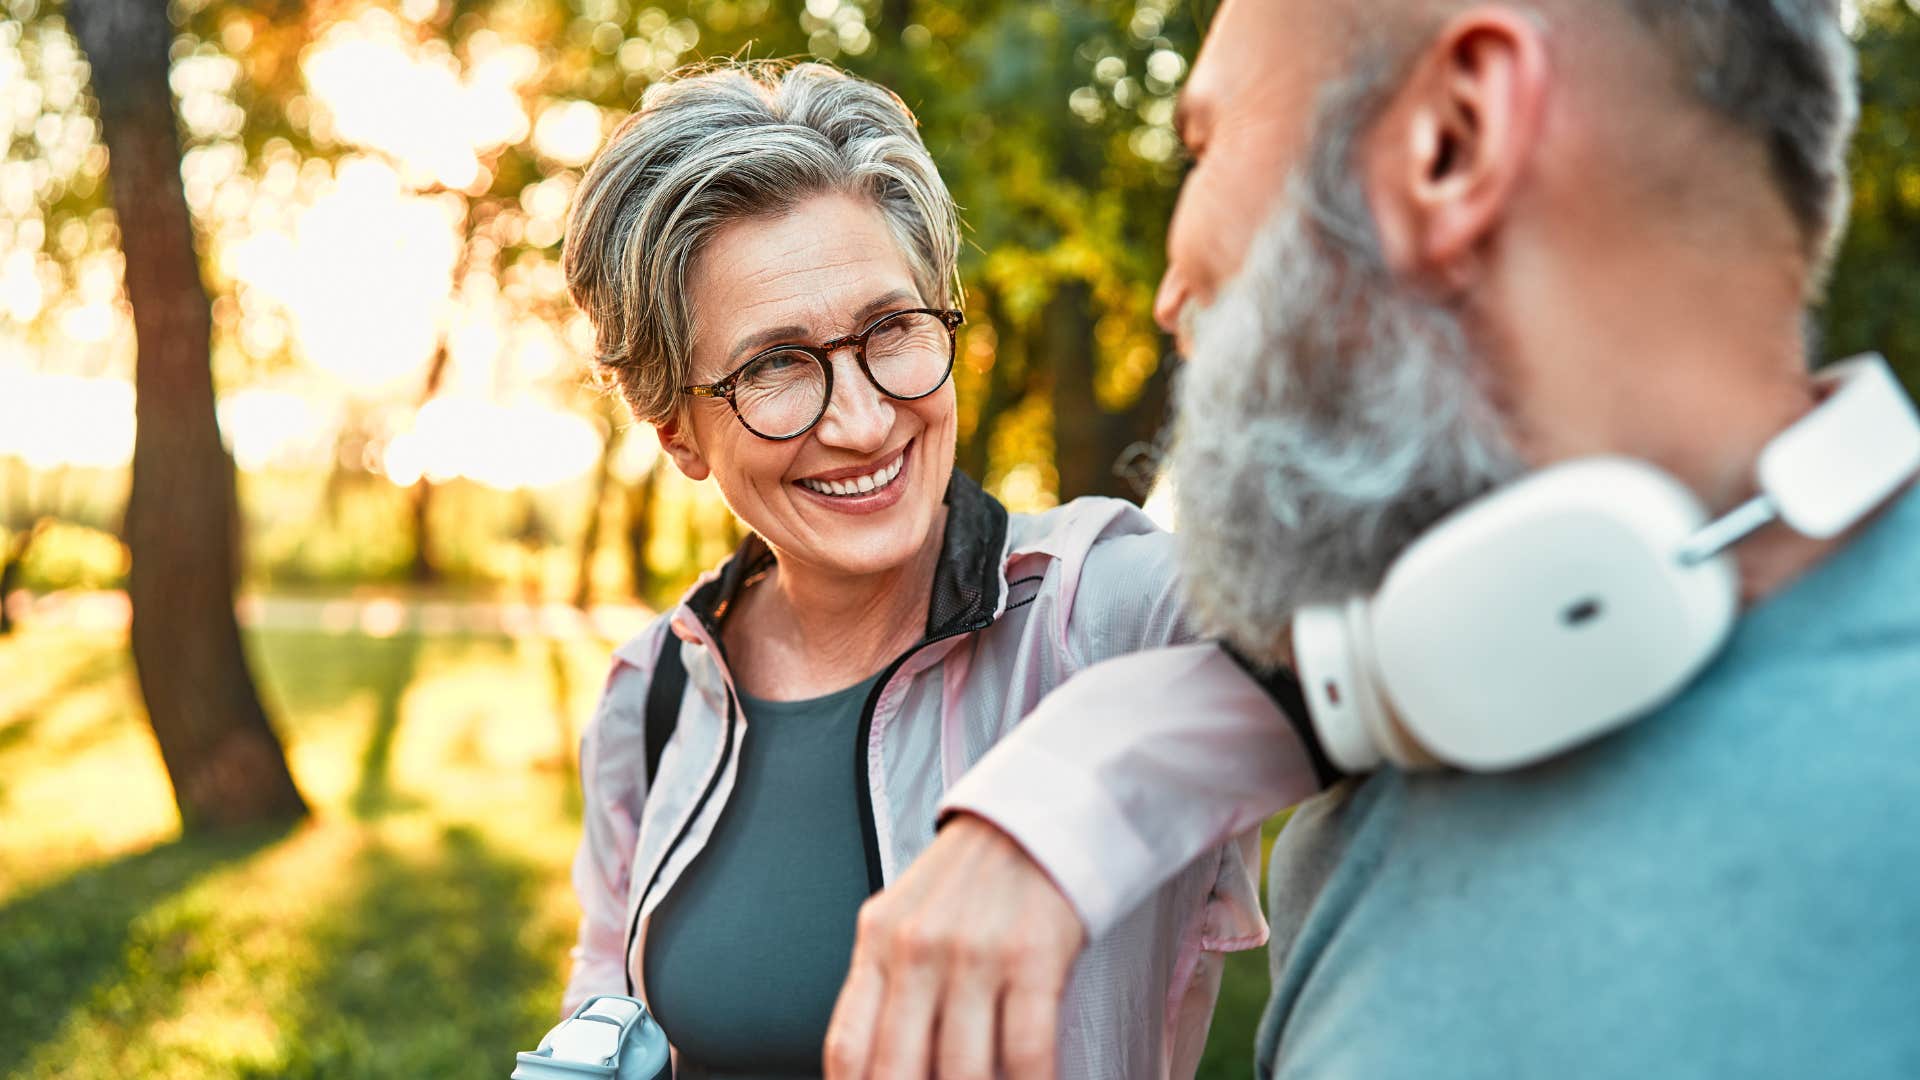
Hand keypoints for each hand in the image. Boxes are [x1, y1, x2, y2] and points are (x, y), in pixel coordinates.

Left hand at [823, 813, 1085, 1079]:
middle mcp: (917, 949)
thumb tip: (878, 1067)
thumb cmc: (972, 879)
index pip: (847, 1049)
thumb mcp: (906, 918)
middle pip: (896, 1072)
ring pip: (962, 1072)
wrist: (1037, 818)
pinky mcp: (1033, 956)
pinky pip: (1027, 1053)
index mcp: (876, 941)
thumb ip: (886, 986)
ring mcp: (974, 954)